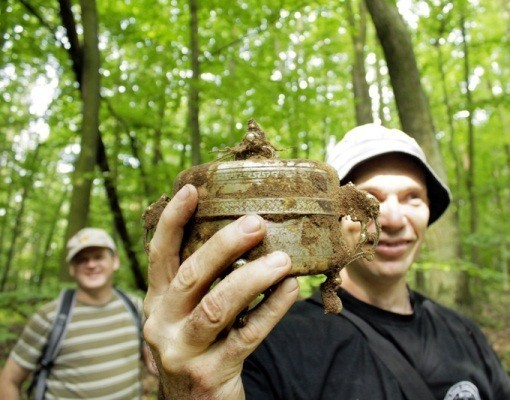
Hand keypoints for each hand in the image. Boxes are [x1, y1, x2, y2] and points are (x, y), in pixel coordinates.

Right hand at [143, 184, 298, 399]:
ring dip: (253, 278)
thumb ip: (202, 284)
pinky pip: (247, 335)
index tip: (191, 190)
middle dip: (223, 246)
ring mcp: (183, 352)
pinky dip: (271, 309)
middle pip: (191, 276)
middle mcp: (162, 325)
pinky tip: (290, 291)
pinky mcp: (210, 374)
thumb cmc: (198, 349)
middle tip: (256, 223)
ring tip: (283, 260)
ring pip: (217, 306)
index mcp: (157, 304)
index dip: (172, 221)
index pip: (159, 255)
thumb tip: (243, 237)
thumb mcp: (187, 316)